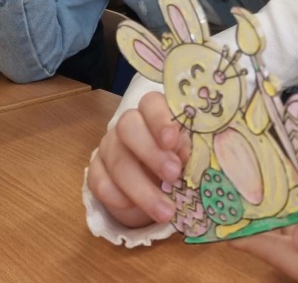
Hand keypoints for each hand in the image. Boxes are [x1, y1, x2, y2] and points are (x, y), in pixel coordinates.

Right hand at [87, 91, 190, 227]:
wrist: (150, 185)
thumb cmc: (175, 160)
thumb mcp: (184, 153)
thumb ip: (185, 148)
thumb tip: (182, 152)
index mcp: (153, 112)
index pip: (151, 103)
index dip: (160, 119)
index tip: (172, 141)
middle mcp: (128, 124)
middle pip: (128, 126)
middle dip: (151, 152)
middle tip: (173, 175)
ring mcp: (109, 146)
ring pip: (117, 160)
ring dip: (141, 188)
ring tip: (164, 211)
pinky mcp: (95, 171)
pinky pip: (98, 181)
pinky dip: (115, 196)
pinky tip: (130, 206)